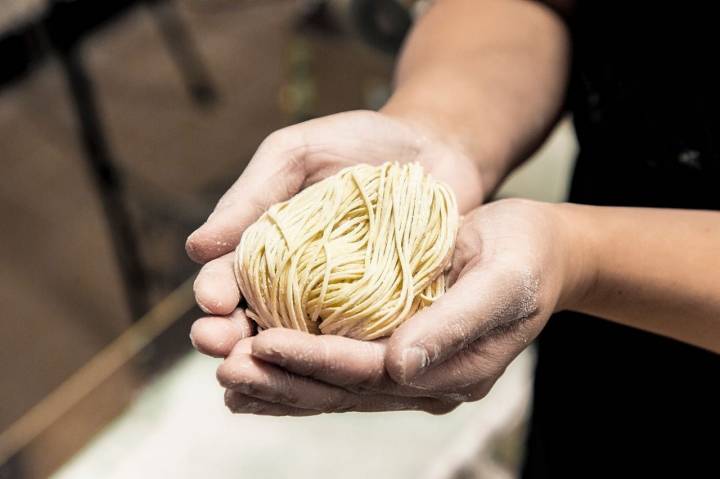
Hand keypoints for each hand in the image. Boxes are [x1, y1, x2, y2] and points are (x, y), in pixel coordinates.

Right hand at [187, 109, 483, 353]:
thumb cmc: (357, 144)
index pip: (229, 279)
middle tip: (218, 344)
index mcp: (266, 251)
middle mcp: (297, 286)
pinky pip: (361, 342)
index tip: (212, 301)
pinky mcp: (386, 316)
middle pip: (256, 321)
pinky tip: (328, 370)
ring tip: (257, 368)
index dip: (216, 292)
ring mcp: (342, 306)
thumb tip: (197, 248)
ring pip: (302, 343)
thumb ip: (253, 194)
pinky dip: (343, 359)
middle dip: (231, 337)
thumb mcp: (296, 154)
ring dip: (276, 359)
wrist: (433, 149)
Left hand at [213, 199, 586, 414]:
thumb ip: (454, 324)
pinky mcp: (396, 351)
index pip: (372, 374)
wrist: (539, 251)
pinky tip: (258, 368)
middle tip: (224, 364)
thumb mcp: (502, 281)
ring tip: (225, 372)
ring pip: (334, 385)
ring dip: (280, 380)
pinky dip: (297, 369)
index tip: (264, 341)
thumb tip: (400, 365)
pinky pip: (340, 368)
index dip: (317, 359)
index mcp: (453, 370)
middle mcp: (425, 379)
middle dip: (283, 378)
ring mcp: (410, 370)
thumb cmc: (526, 257)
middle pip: (343, 389)